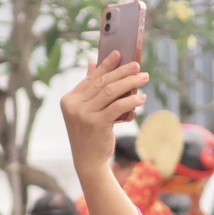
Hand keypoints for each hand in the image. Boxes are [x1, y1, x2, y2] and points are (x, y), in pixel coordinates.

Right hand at [60, 52, 149, 176]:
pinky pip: (118, 107)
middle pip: (103, 83)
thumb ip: (89, 89)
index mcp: (69, 99)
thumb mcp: (86, 111)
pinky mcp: (97, 124)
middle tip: (137, 66)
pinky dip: (132, 100)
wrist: (88, 160)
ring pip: (111, 92)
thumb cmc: (90, 133)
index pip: (91, 78)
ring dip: (130, 83)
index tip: (119, 54)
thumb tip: (93, 63)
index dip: (106, 65)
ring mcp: (84, 115)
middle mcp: (74, 105)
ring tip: (143, 78)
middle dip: (122, 72)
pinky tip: (141, 98)